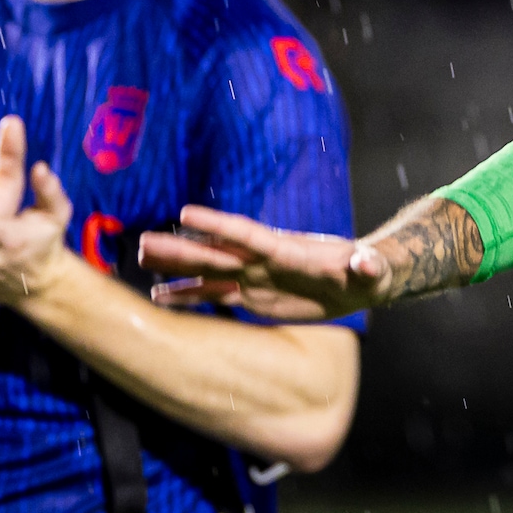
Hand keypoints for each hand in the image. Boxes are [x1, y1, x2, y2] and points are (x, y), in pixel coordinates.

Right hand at [139, 206, 385, 320]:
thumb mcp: (370, 270)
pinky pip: (214, 295)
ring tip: (141, 262)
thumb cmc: (367, 271)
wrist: (359, 280)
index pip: (246, 234)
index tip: (186, 214)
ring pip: (207, 271)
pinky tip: (161, 298)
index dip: (218, 225)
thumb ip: (367, 265)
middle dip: (180, 248)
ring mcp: (254, 277)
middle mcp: (262, 261)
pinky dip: (188, 296)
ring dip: (176, 268)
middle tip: (142, 243)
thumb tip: (366, 261)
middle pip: (215, 252)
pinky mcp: (253, 296)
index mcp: (285, 250)